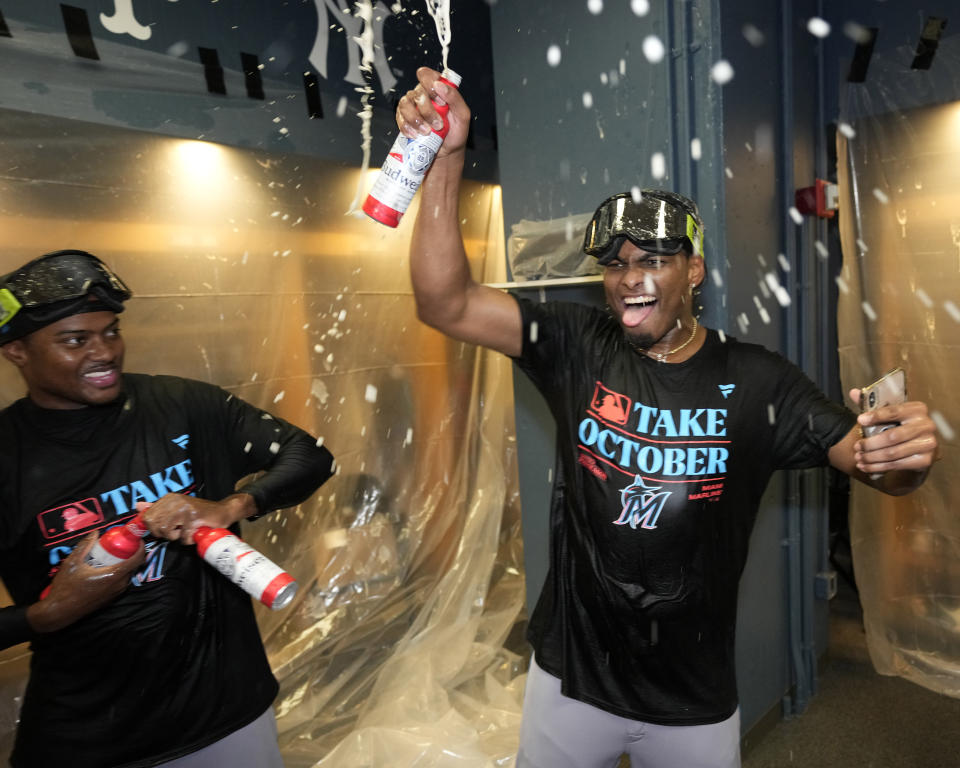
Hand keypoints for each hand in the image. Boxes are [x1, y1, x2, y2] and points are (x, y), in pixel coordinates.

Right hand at [27, 532, 144, 633]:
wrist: (59, 612)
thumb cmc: (66, 588)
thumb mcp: (72, 563)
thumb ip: (84, 546)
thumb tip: (95, 533)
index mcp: (113, 576)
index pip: (137, 559)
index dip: (140, 547)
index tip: (136, 539)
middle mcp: (119, 585)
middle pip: (133, 565)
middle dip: (130, 553)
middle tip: (119, 544)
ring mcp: (116, 593)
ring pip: (127, 574)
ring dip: (123, 563)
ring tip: (110, 555)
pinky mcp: (111, 598)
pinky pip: (121, 582)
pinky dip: (118, 572)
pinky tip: (104, 568)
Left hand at [138, 493, 256, 544]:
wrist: (223, 512)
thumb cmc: (199, 513)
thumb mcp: (176, 508)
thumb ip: (157, 508)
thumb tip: (138, 506)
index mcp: (169, 498)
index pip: (148, 518)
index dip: (155, 527)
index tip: (167, 527)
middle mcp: (175, 501)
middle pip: (156, 526)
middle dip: (166, 533)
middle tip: (178, 530)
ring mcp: (185, 509)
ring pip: (168, 533)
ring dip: (178, 537)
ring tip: (187, 530)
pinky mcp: (194, 518)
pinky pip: (183, 537)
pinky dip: (189, 540)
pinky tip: (195, 532)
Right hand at [396, 67, 470, 159]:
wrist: (447, 152)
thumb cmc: (455, 132)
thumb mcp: (462, 115)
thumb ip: (455, 98)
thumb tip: (440, 85)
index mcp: (436, 90)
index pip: (426, 75)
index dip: (430, 84)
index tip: (441, 101)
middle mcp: (422, 95)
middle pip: (417, 92)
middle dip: (427, 110)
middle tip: (438, 124)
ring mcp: (412, 107)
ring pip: (405, 104)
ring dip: (416, 119)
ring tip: (427, 131)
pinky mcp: (404, 119)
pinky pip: (400, 119)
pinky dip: (407, 127)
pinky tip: (416, 135)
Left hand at [849, 388, 938, 475]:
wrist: (920, 448)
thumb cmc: (901, 427)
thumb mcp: (889, 414)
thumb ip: (872, 404)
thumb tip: (854, 393)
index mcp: (917, 409)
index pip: (894, 411)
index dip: (876, 416)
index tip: (860, 420)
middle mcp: (926, 425)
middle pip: (892, 436)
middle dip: (870, 443)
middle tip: (856, 446)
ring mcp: (928, 444)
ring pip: (893, 453)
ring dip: (872, 457)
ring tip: (859, 458)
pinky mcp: (925, 460)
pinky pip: (897, 465)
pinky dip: (878, 467)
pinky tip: (866, 466)